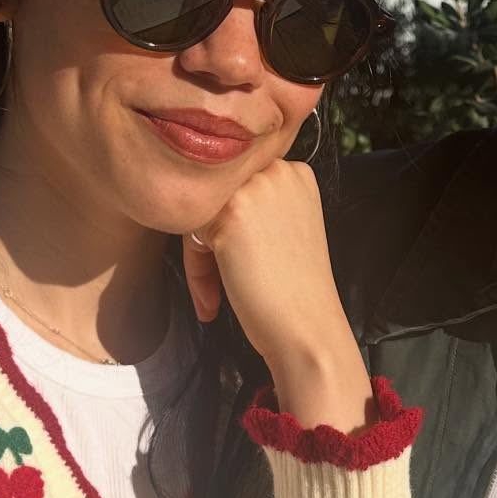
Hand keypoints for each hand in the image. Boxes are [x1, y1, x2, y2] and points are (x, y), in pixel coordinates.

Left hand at [182, 160, 373, 431]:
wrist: (306, 326)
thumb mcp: (286, 225)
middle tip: (219, 281)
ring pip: (200, 212)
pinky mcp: (231, 214)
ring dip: (200, 256)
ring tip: (215, 293)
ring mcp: (254, 189)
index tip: (233, 261)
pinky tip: (213, 299)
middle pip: (216, 197)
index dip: (228, 226)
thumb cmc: (293, 289)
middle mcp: (277, 170)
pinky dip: (195, 269)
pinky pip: (190, 232)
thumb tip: (202, 197)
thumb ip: (256, 203)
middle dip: (209, 238)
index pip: (237, 186)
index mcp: (295, 171)